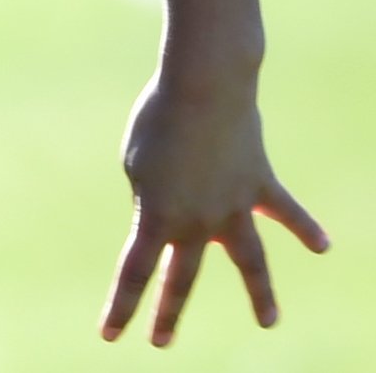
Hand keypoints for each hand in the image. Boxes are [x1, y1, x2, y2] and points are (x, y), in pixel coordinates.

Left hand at [100, 76, 328, 346]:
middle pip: (183, 278)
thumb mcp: (137, 160)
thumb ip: (151, 195)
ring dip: (261, 293)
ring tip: (269, 322)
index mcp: (158, 216)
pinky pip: (286, 210)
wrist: (204, 87)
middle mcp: (198, 222)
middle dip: (170, 311)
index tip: (109, 336)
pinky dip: (305, 228)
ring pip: (250, 262)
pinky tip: (322, 246)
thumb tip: (172, 212)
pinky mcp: (259, 184)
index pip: (136, 272)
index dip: (122, 306)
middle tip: (160, 343)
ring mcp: (234, 207)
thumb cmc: (160, 118)